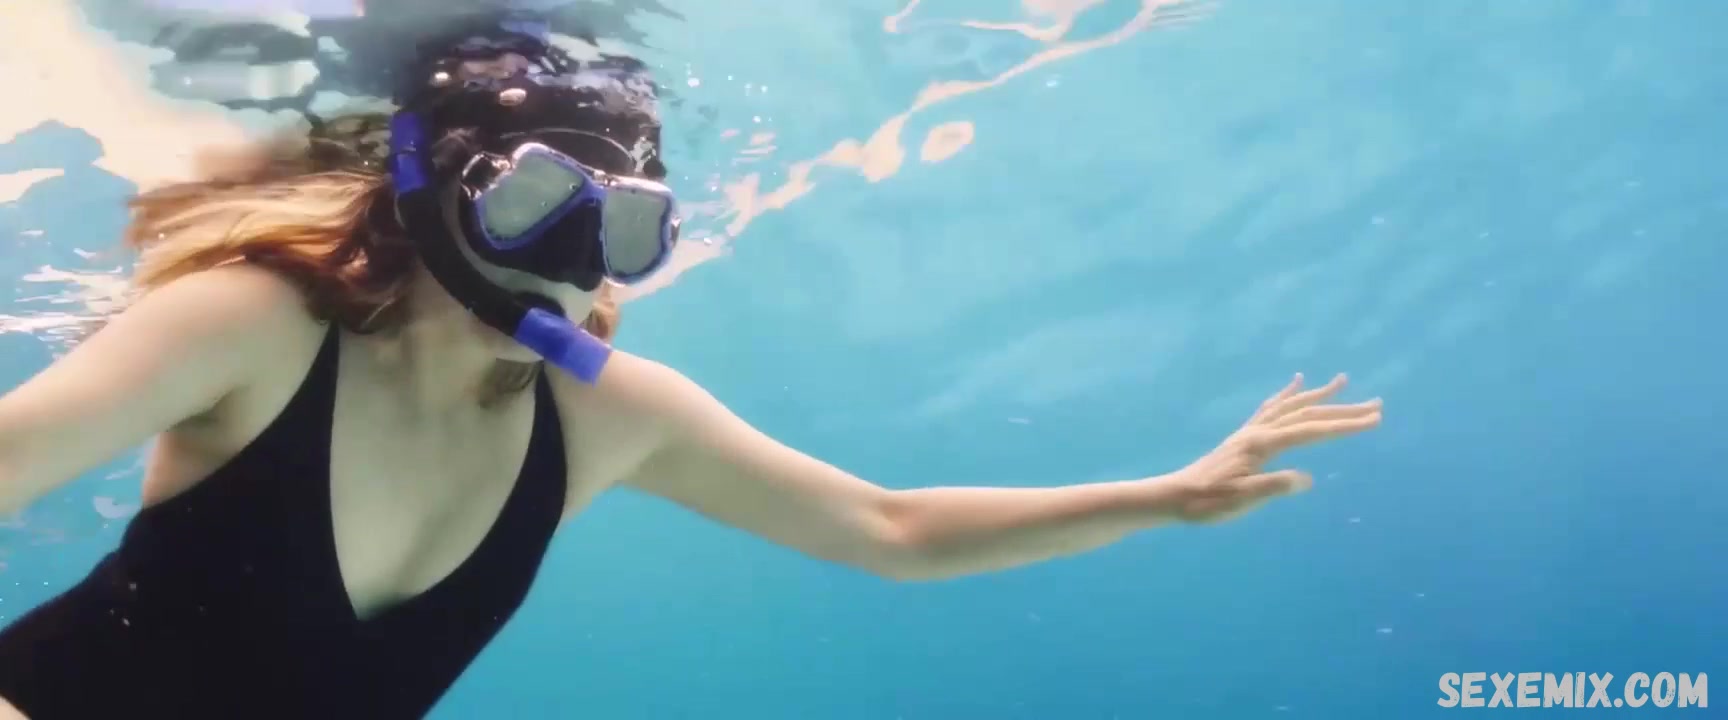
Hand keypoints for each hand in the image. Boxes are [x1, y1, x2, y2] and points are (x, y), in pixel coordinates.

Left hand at [1163, 373, 1381, 523]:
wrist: (1177, 495)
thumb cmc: (1210, 503)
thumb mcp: (1243, 500)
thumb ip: (1274, 487)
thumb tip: (1306, 479)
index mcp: (1264, 445)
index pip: (1313, 431)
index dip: (1346, 426)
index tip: (1376, 420)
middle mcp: (1259, 431)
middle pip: (1308, 414)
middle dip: (1344, 409)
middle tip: (1377, 405)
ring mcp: (1251, 430)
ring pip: (1292, 406)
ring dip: (1319, 395)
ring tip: (1342, 381)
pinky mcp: (1245, 434)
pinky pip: (1271, 407)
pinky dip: (1287, 394)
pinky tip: (1295, 383)